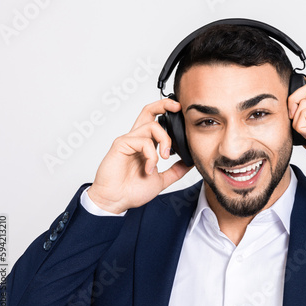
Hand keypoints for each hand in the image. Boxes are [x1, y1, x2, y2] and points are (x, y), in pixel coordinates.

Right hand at [87, 99, 192, 213]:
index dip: (168, 114)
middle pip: (148, 110)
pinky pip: (143, 141)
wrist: (115, 201)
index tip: (182, 113)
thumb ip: (175, 170)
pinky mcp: (121, 145)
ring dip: (165, 141)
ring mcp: (128, 140)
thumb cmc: (132, 191)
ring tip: (164, 158)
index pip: (156, 121)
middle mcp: (137, 139)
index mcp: (145, 144)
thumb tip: (190, 163)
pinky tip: (149, 169)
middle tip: (178, 107)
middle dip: (164, 104)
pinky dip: (151, 155)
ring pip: (152, 126)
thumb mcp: (161, 180)